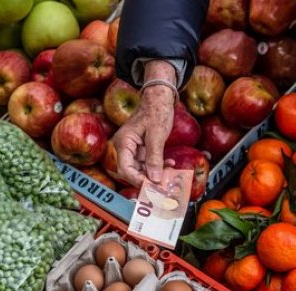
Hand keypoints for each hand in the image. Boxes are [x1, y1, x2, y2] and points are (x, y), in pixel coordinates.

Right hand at [113, 60, 176, 185]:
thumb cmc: (156, 110)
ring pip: (142, 169)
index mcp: (123, 142)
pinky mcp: (142, 148)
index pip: (125, 169)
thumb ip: (155, 158)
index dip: (138, 180)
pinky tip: (171, 165)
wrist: (160, 97)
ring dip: (157, 174)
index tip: (153, 187)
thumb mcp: (157, 135)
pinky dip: (159, 166)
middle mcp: (126, 147)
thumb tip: (155, 179)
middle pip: (133, 171)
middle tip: (164, 186)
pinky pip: (149, 163)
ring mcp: (134, 148)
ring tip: (171, 175)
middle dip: (149, 179)